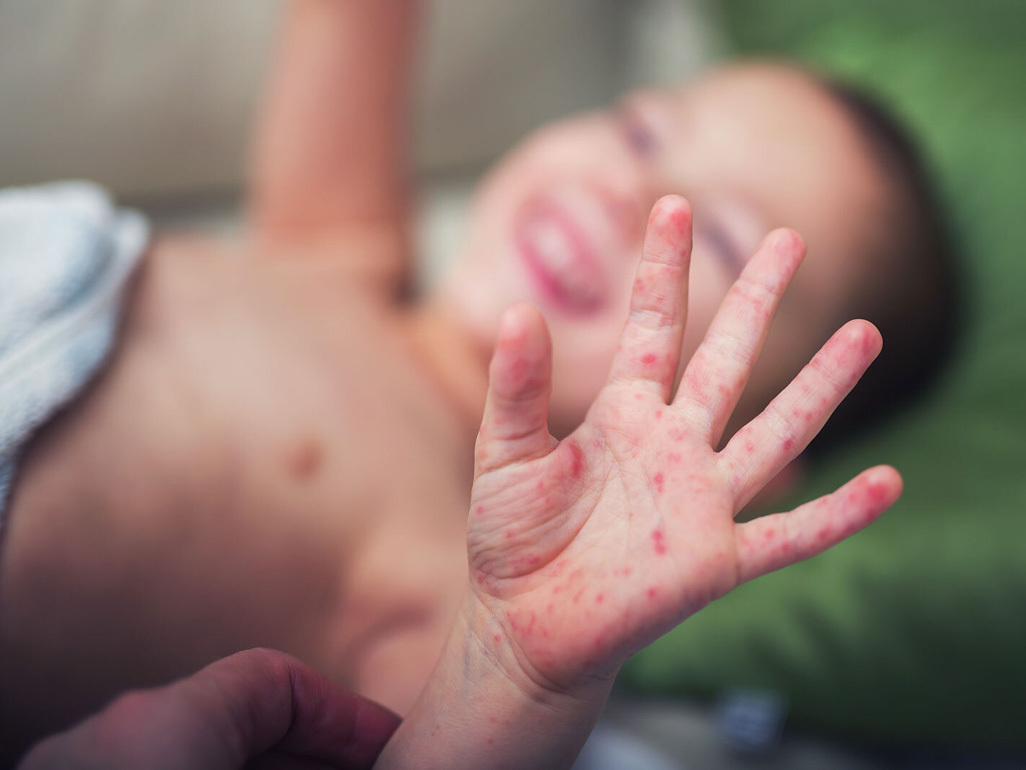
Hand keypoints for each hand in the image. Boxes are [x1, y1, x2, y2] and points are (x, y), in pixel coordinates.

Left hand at [17, 649, 398, 769]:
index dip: (347, 715)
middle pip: (239, 718)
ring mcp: (78, 769)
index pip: (276, 681)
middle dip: (313, 750)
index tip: (393, 745)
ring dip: (267, 767)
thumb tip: (387, 757)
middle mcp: (109, 738)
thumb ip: (318, 754)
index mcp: (159, 724)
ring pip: (197, 750)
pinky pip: (160, 769)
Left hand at [467, 195, 901, 693]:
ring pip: (774, 432)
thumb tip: (518, 312)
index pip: (652, 327)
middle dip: (756, 301)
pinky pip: (791, 534)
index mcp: (622, 415)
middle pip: (727, 361)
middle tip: (790, 237)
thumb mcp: (504, 458)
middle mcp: (673, 446)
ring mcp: (701, 501)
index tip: (673, 205)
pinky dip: (838, 515)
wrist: (526, 625)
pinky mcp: (718, 560)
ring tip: (865, 334)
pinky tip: (887, 483)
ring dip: (820, 387)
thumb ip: (515, 391)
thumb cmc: (513, 539)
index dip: (662, 269)